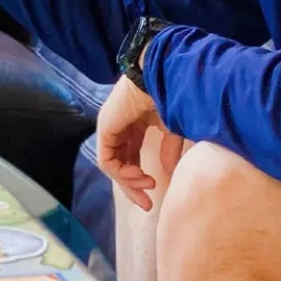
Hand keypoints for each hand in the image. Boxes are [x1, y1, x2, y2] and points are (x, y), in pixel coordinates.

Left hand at [96, 75, 184, 212]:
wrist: (165, 75)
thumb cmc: (174, 95)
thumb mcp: (174, 129)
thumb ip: (170, 150)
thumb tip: (169, 171)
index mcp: (136, 124)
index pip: (131, 157)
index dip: (141, 177)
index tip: (155, 194)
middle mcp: (120, 127)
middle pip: (121, 164)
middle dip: (133, 186)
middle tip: (146, 205)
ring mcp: (110, 127)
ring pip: (113, 165)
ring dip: (130, 181)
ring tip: (149, 185)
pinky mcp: (105, 129)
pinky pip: (108, 161)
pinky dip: (123, 173)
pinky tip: (142, 176)